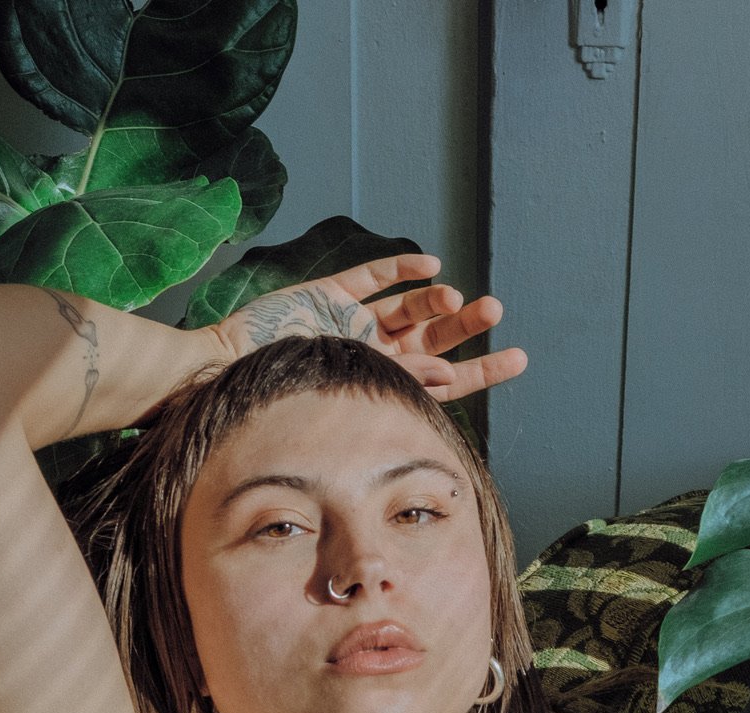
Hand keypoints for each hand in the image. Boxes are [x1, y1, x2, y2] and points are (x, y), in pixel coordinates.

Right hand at [209, 251, 526, 402]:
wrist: (228, 379)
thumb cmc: (282, 408)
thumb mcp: (348, 410)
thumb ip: (395, 398)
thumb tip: (446, 386)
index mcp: (384, 391)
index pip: (447, 381)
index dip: (483, 369)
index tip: (520, 358)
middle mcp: (375, 357)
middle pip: (434, 338)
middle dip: (466, 325)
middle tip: (496, 311)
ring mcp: (353, 325)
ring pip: (408, 308)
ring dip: (434, 300)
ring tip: (456, 296)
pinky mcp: (330, 296)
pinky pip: (372, 279)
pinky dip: (401, 270)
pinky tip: (431, 265)